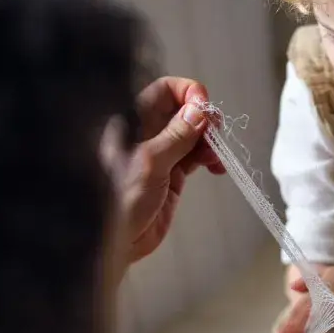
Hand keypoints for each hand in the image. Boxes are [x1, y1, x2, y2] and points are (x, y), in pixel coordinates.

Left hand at [120, 77, 223, 259]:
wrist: (117, 242)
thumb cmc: (119, 202)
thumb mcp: (150, 163)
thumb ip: (176, 136)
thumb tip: (198, 112)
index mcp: (131, 122)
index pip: (163, 90)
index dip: (187, 92)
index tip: (204, 106)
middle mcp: (146, 133)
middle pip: (182, 110)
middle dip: (203, 118)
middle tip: (216, 133)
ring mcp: (160, 153)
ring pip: (192, 133)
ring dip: (210, 140)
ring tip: (216, 156)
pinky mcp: (171, 173)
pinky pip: (195, 155)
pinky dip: (210, 157)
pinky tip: (217, 166)